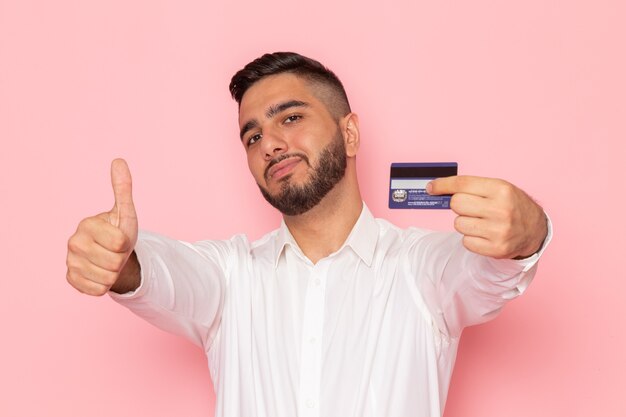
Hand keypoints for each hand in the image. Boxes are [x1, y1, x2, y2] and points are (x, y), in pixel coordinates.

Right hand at [66, 159, 138, 294]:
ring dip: (114, 273)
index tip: (120, 239)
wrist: (112, 255)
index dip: (126, 244)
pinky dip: (105, 285)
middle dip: (121, 259)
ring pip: (107, 278)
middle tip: (116, 252)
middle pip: (114, 262)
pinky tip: (101, 273)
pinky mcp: (71, 280)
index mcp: (87, 224)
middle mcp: (73, 242)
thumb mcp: (126, 212)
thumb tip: (118, 160)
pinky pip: (97, 290)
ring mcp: (70, 262)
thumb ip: (123, 188)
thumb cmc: (119, 232)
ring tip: (110, 261)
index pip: (119, 243)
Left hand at [427, 176, 546, 258]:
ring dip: (465, 223)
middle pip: (456, 204)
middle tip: (471, 208)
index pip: (463, 184)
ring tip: (481, 222)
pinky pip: (466, 242)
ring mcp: (498, 231)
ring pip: (458, 224)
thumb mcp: (499, 188)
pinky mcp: (495, 249)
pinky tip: (484, 234)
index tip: (431, 187)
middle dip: (459, 205)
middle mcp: (501, 210)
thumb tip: (437, 189)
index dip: (443, 185)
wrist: (535, 230)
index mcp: (501, 190)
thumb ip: (472, 187)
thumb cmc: (512, 205)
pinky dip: (471, 238)